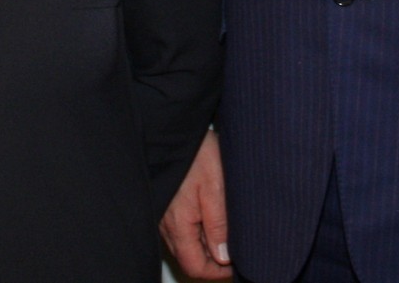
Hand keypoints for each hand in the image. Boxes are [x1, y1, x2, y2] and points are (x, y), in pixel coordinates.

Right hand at [160, 128, 229, 278]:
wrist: (173, 129)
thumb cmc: (196, 153)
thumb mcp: (216, 188)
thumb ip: (219, 225)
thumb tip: (223, 257)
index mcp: (179, 224)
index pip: (195, 266)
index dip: (217, 272)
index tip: (237, 264)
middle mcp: (166, 224)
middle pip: (189, 258)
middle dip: (213, 260)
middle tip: (236, 250)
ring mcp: (161, 216)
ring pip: (184, 245)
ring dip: (205, 245)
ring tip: (228, 233)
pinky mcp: (163, 205)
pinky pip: (179, 229)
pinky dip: (196, 231)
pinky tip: (211, 217)